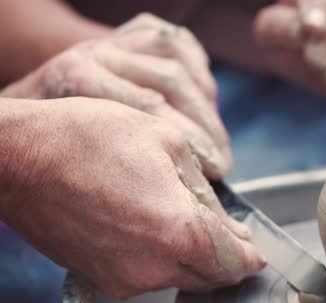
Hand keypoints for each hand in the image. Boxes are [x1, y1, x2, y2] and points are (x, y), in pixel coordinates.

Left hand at [1, 13, 230, 178]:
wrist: (48, 87)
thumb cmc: (57, 132)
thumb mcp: (65, 150)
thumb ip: (104, 164)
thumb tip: (163, 194)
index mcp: (75, 76)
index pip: (148, 107)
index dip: (189, 143)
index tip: (212, 173)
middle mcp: (101, 51)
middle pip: (170, 85)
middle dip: (205, 130)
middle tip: (222, 165)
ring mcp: (123, 40)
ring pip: (181, 68)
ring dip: (209, 111)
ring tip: (219, 144)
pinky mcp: (143, 31)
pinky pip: (186, 50)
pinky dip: (203, 80)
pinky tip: (210, 110)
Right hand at [1, 98, 264, 297]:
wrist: (22, 159)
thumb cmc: (89, 140)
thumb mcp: (168, 143)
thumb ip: (204, 188)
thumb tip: (222, 216)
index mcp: (179, 231)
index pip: (235, 260)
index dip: (252, 254)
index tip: (258, 248)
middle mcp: (154, 265)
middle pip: (211, 276)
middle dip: (226, 257)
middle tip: (230, 233)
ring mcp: (126, 277)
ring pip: (181, 276)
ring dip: (194, 256)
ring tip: (187, 221)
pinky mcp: (102, 277)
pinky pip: (150, 274)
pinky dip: (164, 257)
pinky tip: (155, 227)